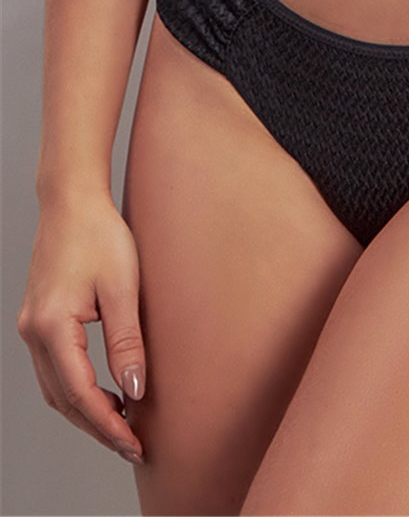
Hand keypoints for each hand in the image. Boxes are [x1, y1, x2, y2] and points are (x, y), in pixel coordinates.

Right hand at [17, 189, 146, 464]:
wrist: (72, 202)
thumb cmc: (100, 236)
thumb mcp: (123, 289)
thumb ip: (127, 343)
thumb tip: (134, 391)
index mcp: (51, 327)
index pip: (80, 395)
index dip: (108, 425)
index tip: (136, 445)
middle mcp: (33, 333)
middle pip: (64, 400)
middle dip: (98, 428)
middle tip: (133, 446)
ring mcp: (32, 327)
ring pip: (56, 389)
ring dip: (86, 412)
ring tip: (123, 426)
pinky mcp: (40, 320)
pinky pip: (55, 370)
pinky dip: (77, 390)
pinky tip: (104, 392)